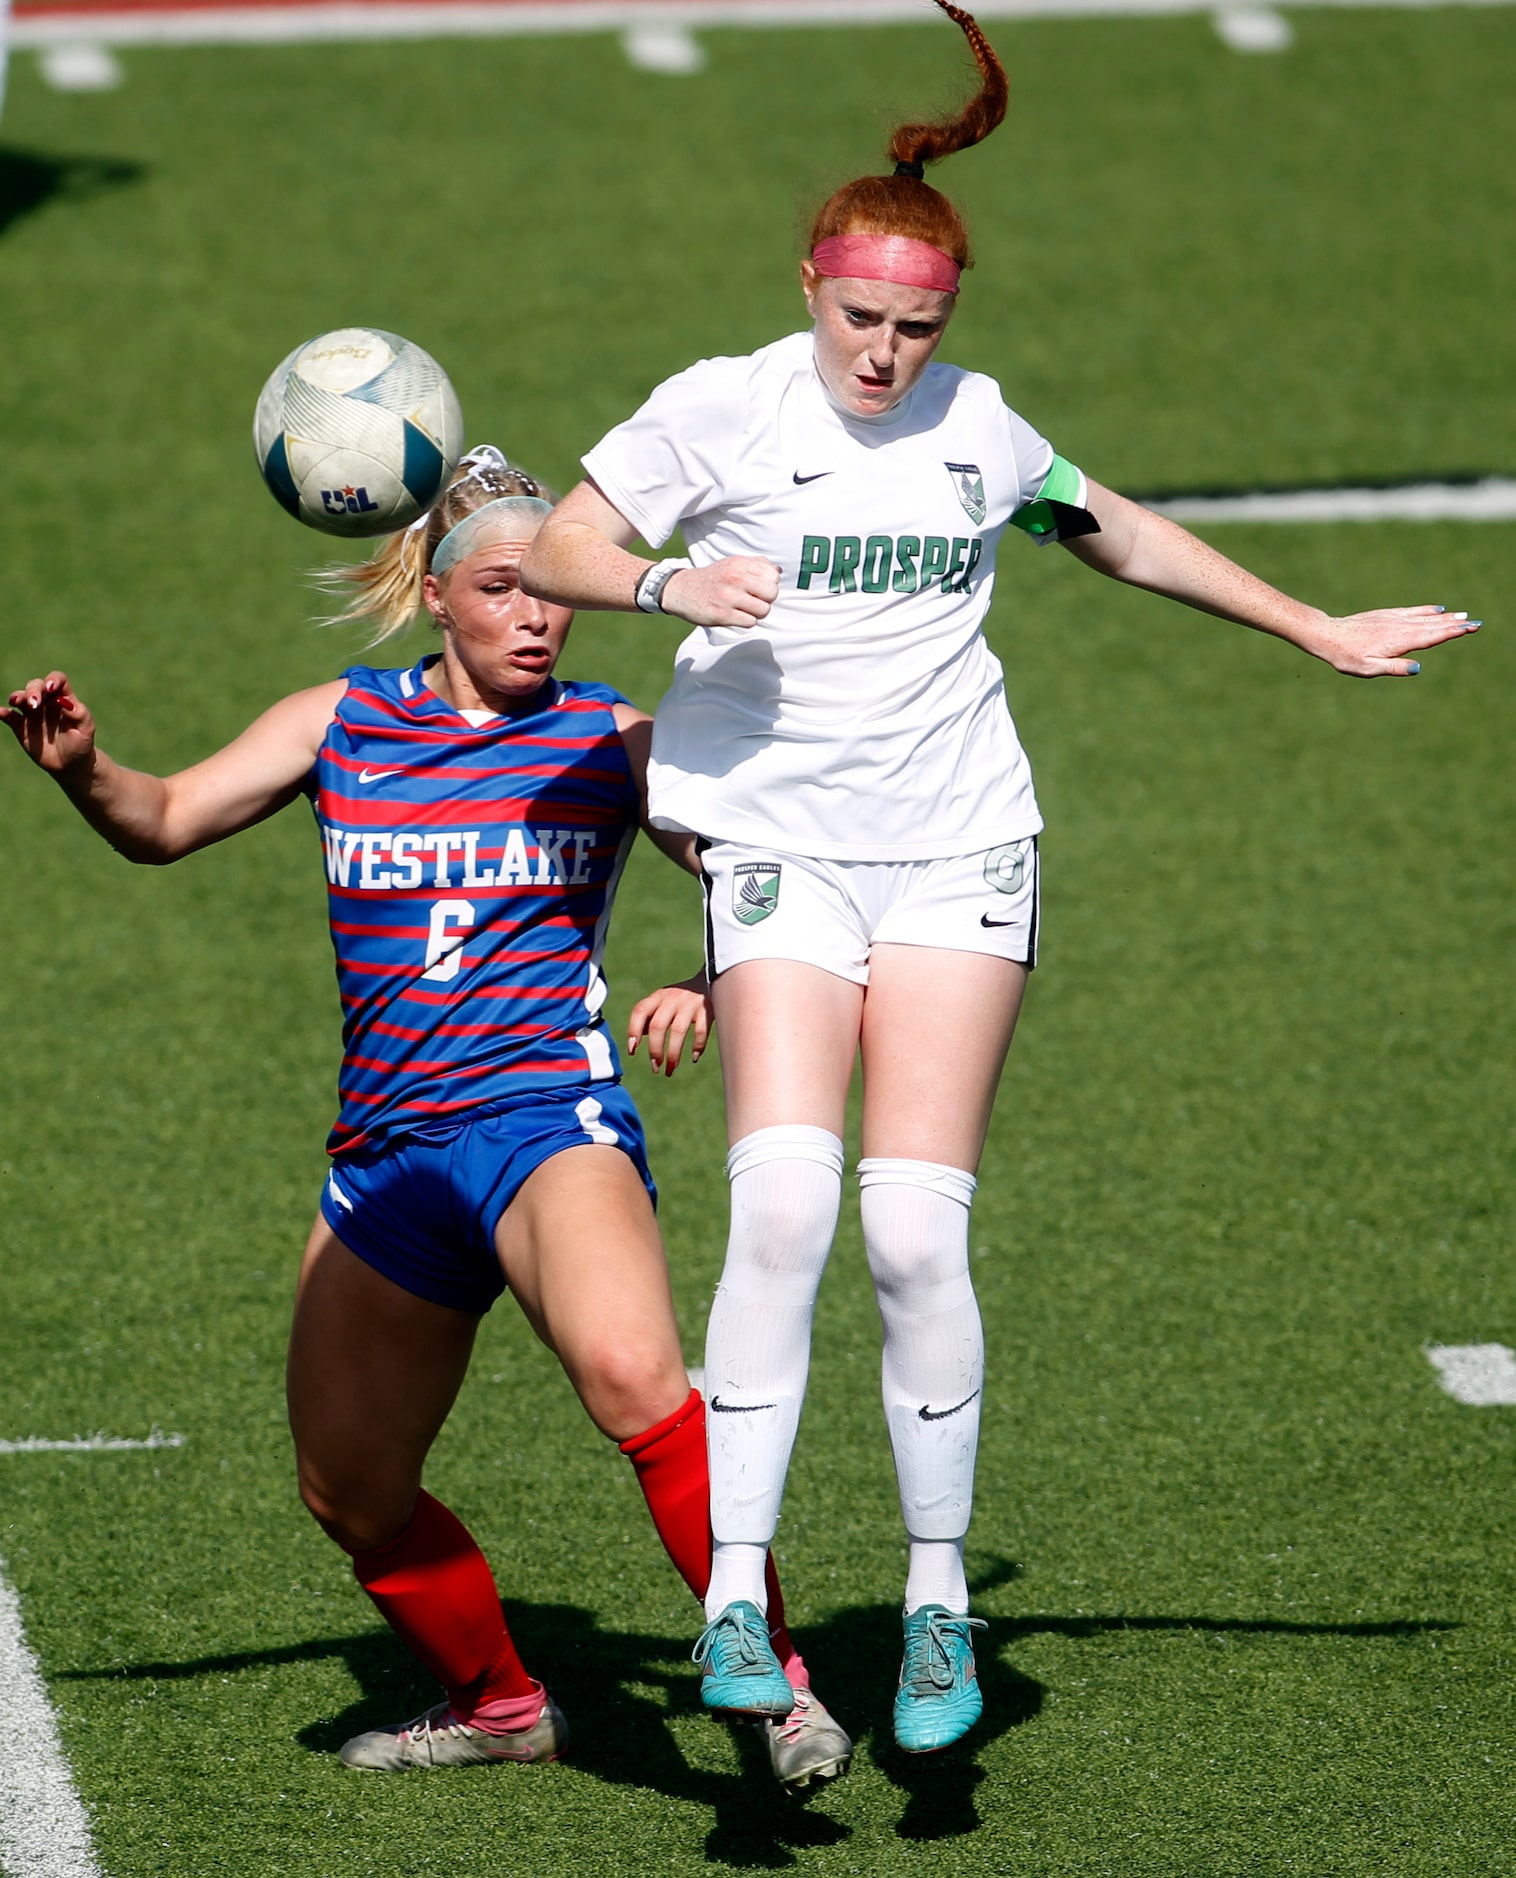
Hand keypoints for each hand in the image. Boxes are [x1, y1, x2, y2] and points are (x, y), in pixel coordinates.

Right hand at [2, 672, 97, 778]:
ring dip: (18, 696)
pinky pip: (10, 716)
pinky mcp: (21, 726)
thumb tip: (65, 701)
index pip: (58, 680)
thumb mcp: (86, 730)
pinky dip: (4, 712)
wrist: (70, 764)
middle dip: (33, 691)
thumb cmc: (81, 744)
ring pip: (21, 697)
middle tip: (34, 704)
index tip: (51, 688)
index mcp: (64, 699)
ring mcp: (32, 713)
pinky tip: (1, 712)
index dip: (53, 680)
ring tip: (16, 701)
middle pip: (36, 685)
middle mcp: (46, 702)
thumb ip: (79, 714)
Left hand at [627, 973, 712, 1075]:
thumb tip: (636, 1039)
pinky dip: (697, 1046)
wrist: (713, 978)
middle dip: (655, 1050)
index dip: (633, 1031)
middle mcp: (672, 998)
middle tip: (655, 1067)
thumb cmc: (682, 996)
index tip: (632, 1051)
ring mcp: (690, 1003)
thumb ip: (650, 1016)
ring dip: (673, 1053)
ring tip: (670, 1069)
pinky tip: (694, 1058)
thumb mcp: (663, 1001)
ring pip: (678, 1031)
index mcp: (658, 996)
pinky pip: (701, 1031)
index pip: (639, 1012)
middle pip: (657, 1026)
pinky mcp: (708, 1009)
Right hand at [663, 557, 779, 629]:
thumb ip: (756, 564)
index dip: (770, 583)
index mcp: (739, 564)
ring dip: (757, 613)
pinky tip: (736, 616)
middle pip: (772, 593)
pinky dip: (746, 621)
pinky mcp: (722, 615)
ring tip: (745, 609)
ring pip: (763, 610)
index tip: (759, 587)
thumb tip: (778, 571)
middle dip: (767, 600)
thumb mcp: (732, 563)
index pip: (773, 575)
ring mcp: (728, 598)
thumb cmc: (713, 578)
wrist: (682, 590)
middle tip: (755, 600)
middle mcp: (735, 578)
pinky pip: (750, 622)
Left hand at [1304, 606, 1479, 677]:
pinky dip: (1427, 610)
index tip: (1469, 629)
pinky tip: (1438, 609)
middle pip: (1431, 626)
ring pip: (1424, 617)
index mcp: (1397, 642)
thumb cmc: (1346, 656)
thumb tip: (1417, 669)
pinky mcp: (1386, 615)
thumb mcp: (1367, 669)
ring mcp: (1393, 619)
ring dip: (1445, 617)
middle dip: (1454, 625)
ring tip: (1463, 616)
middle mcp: (1398, 627)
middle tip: (1475, 623)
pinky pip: (1412, 611)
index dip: (1450, 633)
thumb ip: (1393, 668)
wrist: (1327, 634)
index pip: (1430, 637)